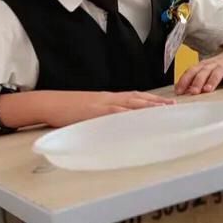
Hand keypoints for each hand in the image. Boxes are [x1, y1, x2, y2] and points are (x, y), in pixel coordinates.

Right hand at [41, 90, 175, 128]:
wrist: (49, 103)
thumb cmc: (66, 109)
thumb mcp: (88, 111)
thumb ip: (103, 116)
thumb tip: (114, 125)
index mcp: (107, 98)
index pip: (133, 97)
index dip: (150, 100)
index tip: (165, 103)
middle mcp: (107, 98)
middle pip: (136, 98)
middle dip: (155, 102)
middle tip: (172, 106)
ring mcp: (101, 104)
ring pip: (129, 103)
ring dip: (147, 107)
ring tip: (162, 111)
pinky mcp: (94, 112)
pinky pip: (114, 113)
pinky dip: (127, 115)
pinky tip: (137, 118)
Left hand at [175, 50, 222, 95]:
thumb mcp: (210, 69)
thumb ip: (198, 79)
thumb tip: (184, 91)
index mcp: (206, 65)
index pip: (192, 71)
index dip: (184, 80)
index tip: (178, 91)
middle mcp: (215, 64)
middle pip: (204, 72)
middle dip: (197, 81)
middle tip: (192, 92)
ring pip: (218, 72)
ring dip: (212, 80)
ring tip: (207, 90)